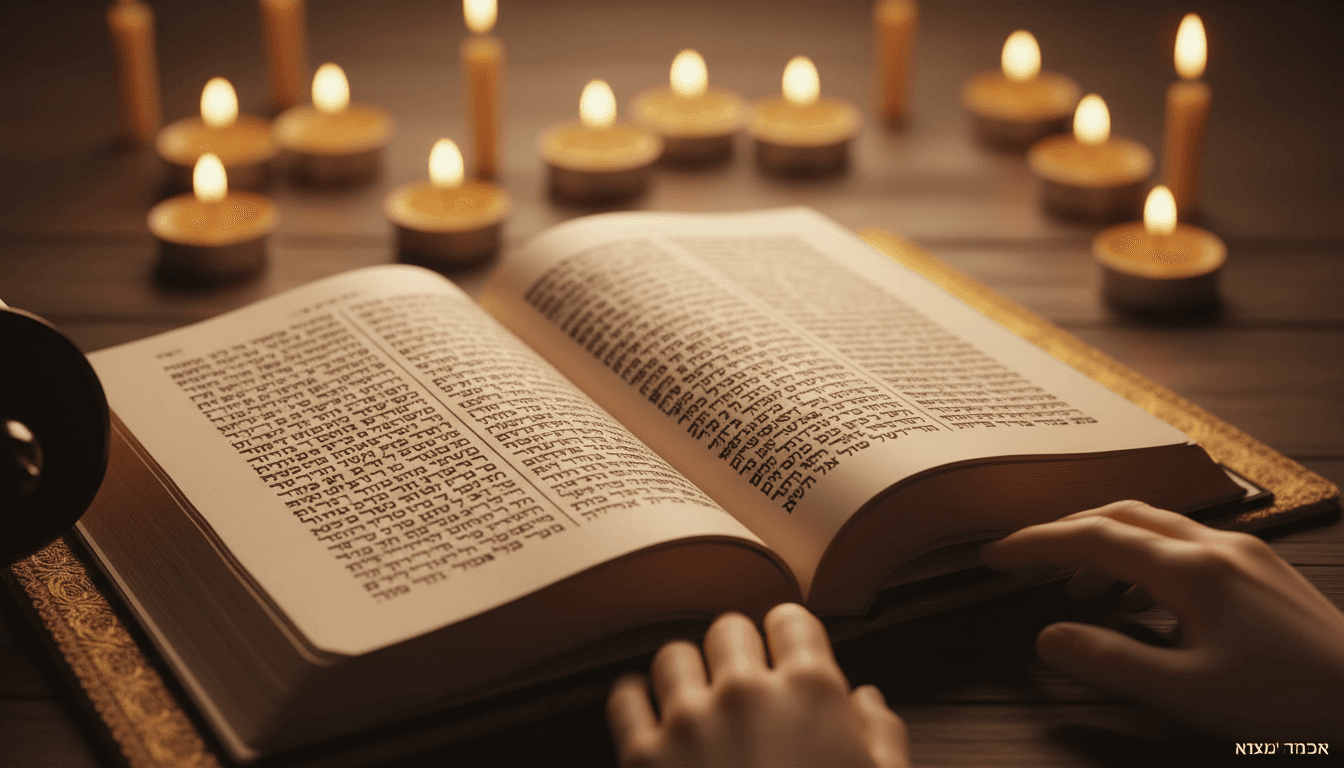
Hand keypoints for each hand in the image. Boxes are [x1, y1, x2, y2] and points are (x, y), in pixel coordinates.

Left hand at [606, 603, 907, 766]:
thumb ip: (882, 736)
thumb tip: (867, 701)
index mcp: (812, 693)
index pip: (790, 620)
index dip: (789, 638)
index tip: (785, 655)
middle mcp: (746, 693)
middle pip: (729, 631)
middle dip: (738, 654)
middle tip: (744, 689)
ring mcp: (688, 722)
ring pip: (673, 655)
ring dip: (686, 676)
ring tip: (697, 705)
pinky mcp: (642, 757)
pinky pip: (624, 699)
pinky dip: (635, 704)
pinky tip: (650, 719)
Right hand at [981, 500, 1343, 741]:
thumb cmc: (1287, 701)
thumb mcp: (1185, 693)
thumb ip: (1109, 661)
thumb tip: (1047, 636)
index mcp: (1190, 570)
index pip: (1091, 538)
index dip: (1035, 543)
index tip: (994, 556)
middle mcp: (1215, 546)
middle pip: (1120, 515)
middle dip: (1065, 532)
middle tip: (1027, 559)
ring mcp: (1243, 552)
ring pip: (1155, 525)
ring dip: (1106, 544)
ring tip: (1078, 588)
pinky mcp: (1262, 569)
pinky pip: (1186, 543)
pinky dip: (1144, 557)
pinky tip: (1143, 597)